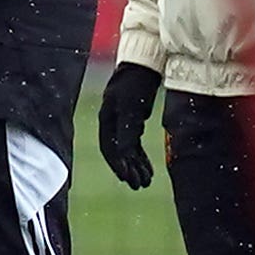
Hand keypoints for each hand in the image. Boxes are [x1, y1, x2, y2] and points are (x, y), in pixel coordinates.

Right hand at [100, 59, 162, 189]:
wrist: (144, 68)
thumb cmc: (136, 85)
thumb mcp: (132, 108)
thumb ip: (127, 130)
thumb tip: (124, 154)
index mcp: (106, 120)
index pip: (108, 147)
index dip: (117, 164)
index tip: (127, 178)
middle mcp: (111, 124)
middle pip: (117, 152)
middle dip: (128, 169)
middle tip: (139, 186)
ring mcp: (122, 123)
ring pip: (126, 150)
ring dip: (136, 166)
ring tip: (145, 182)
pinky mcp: (133, 122)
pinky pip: (134, 144)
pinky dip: (141, 157)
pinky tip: (147, 168)